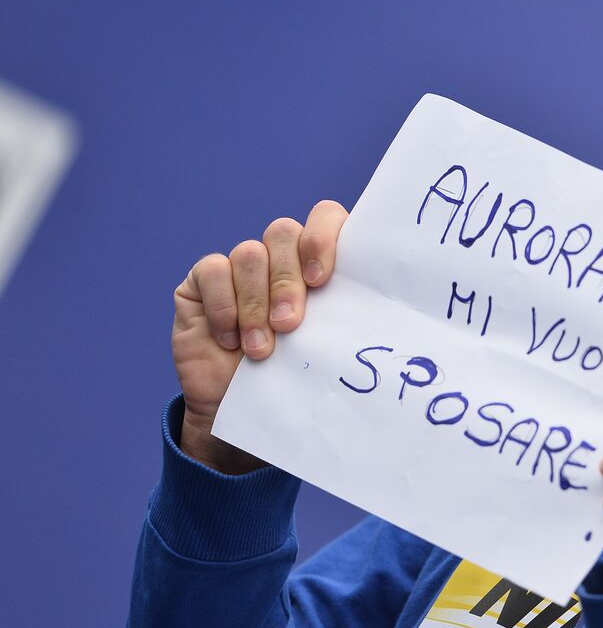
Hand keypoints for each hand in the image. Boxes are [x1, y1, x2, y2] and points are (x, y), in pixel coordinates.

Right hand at [171, 200, 347, 473]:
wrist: (241, 409)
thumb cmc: (292, 373)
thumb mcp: (323, 343)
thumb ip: (341, 313)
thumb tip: (373, 306)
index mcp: (316, 260)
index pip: (325, 218)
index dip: (323, 237)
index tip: (322, 279)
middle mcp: (279, 255)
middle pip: (284, 233)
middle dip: (287, 281)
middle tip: (290, 325)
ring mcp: (240, 264)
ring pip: (250, 254)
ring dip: (256, 305)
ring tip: (261, 348)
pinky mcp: (204, 280)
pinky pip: (213, 271)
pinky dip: (224, 306)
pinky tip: (229, 338)